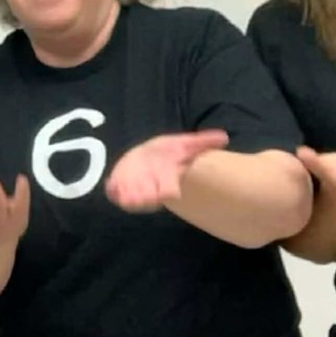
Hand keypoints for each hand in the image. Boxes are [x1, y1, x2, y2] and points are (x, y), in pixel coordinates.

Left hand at [105, 130, 228, 211]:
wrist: (147, 158)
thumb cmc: (168, 153)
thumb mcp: (185, 144)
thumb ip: (203, 142)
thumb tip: (224, 137)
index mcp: (168, 179)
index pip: (170, 190)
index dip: (169, 191)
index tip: (170, 193)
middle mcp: (152, 187)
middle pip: (151, 198)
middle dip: (148, 198)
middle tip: (147, 198)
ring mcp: (135, 188)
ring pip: (133, 199)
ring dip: (131, 198)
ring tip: (127, 197)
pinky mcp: (119, 186)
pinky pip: (115, 193)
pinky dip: (113, 191)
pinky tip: (112, 186)